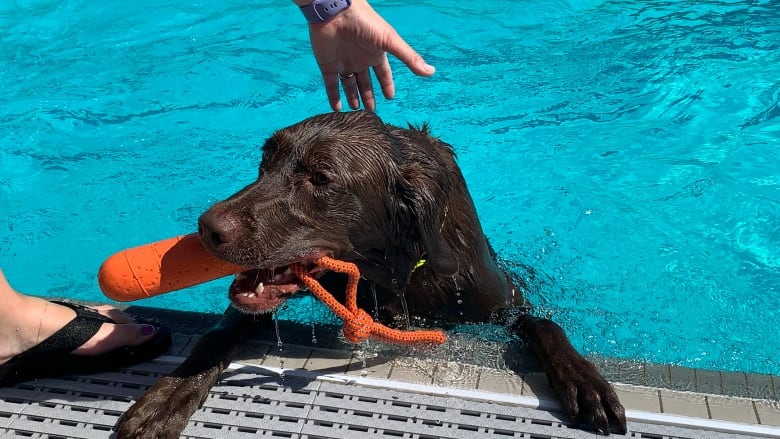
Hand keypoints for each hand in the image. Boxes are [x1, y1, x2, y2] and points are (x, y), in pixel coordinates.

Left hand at [306, 0, 434, 110]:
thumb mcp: (390, 42)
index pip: (383, 73)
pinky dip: (333, 96)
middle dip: (368, 95)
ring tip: (355, 110)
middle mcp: (360, 59)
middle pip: (365, 81)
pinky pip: (331, 84)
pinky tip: (337, 109)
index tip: (390, 97)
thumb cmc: (366, 23)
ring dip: (352, 97)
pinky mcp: (328, 64)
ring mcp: (343, 62)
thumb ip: (409, 58)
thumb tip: (431, 72)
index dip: (386, 84)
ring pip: (348, 84)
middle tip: (370, 111)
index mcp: (375, 54)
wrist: (337, 12)